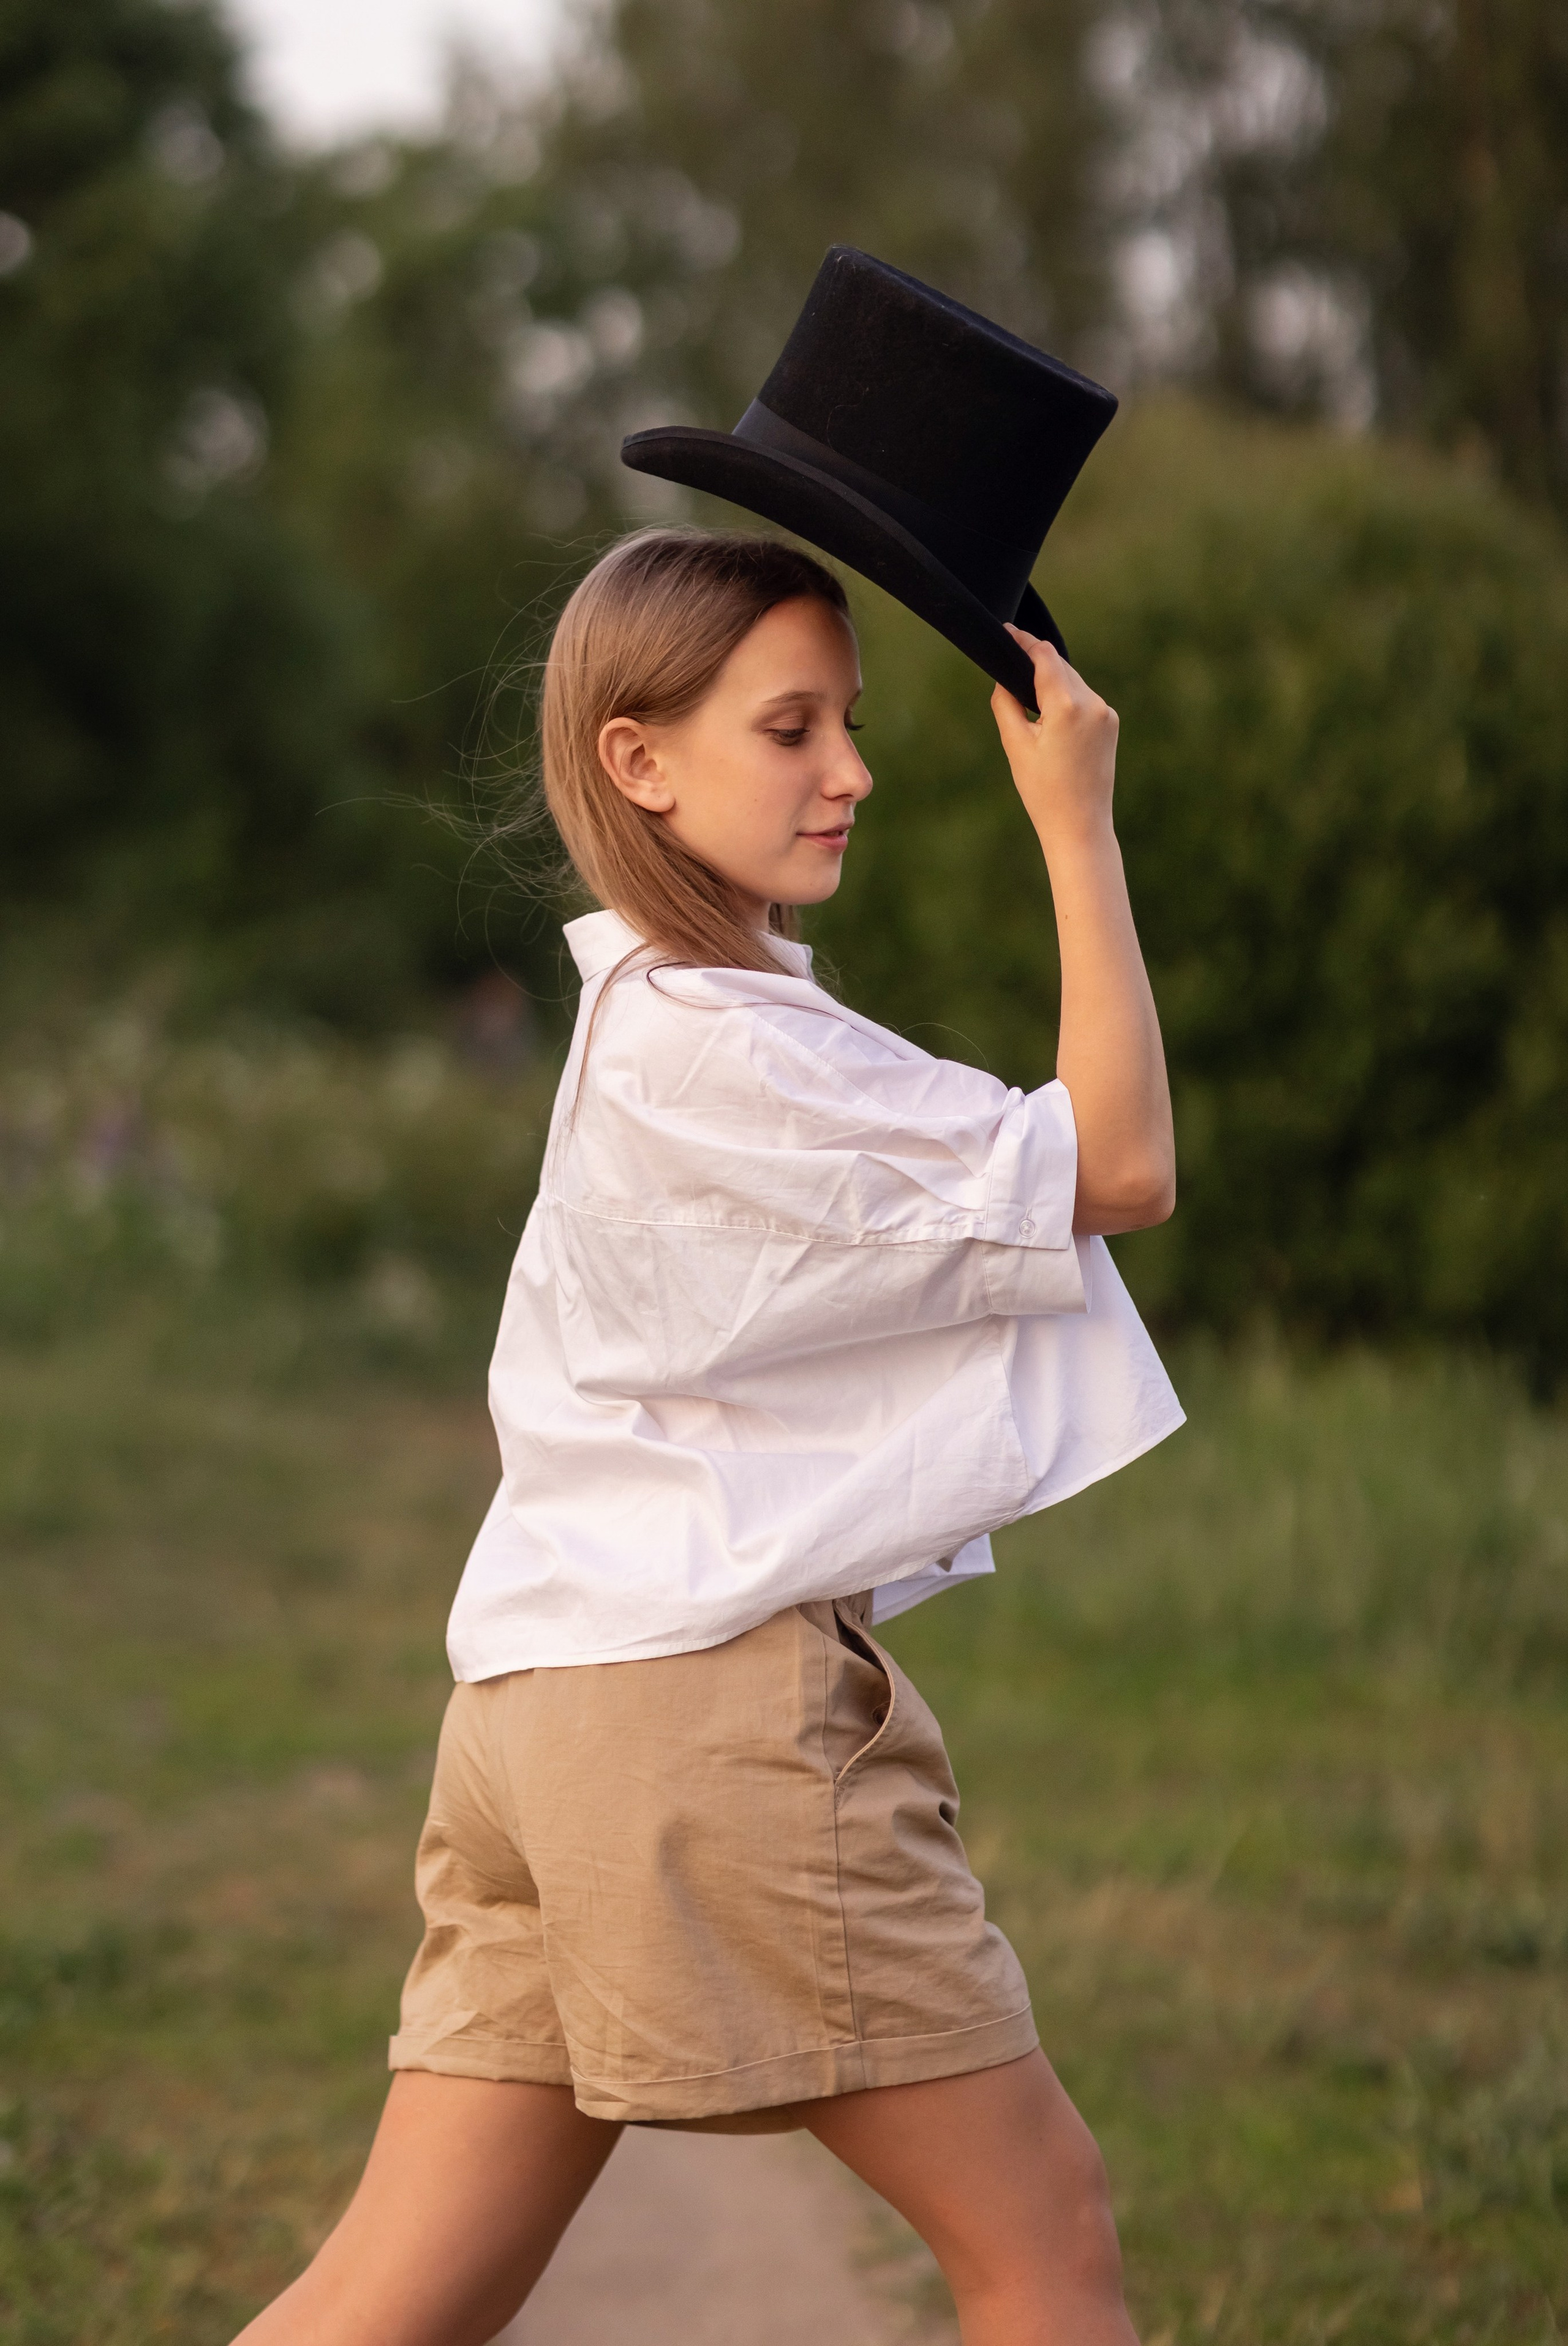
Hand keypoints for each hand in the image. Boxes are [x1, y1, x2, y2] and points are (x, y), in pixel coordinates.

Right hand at [990, 625, 1118, 856]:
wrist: (1080, 826)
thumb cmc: (1042, 791)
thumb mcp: (1015, 745)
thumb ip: (1007, 702)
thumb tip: (1005, 676)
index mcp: (1067, 705)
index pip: (1044, 657)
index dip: (1024, 641)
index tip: (1007, 632)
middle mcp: (1093, 703)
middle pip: (1059, 666)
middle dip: (1036, 661)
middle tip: (1010, 658)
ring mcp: (1107, 713)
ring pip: (1073, 681)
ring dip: (1052, 680)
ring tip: (1028, 690)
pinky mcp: (1112, 723)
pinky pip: (1085, 699)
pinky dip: (1067, 697)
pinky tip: (1051, 712)